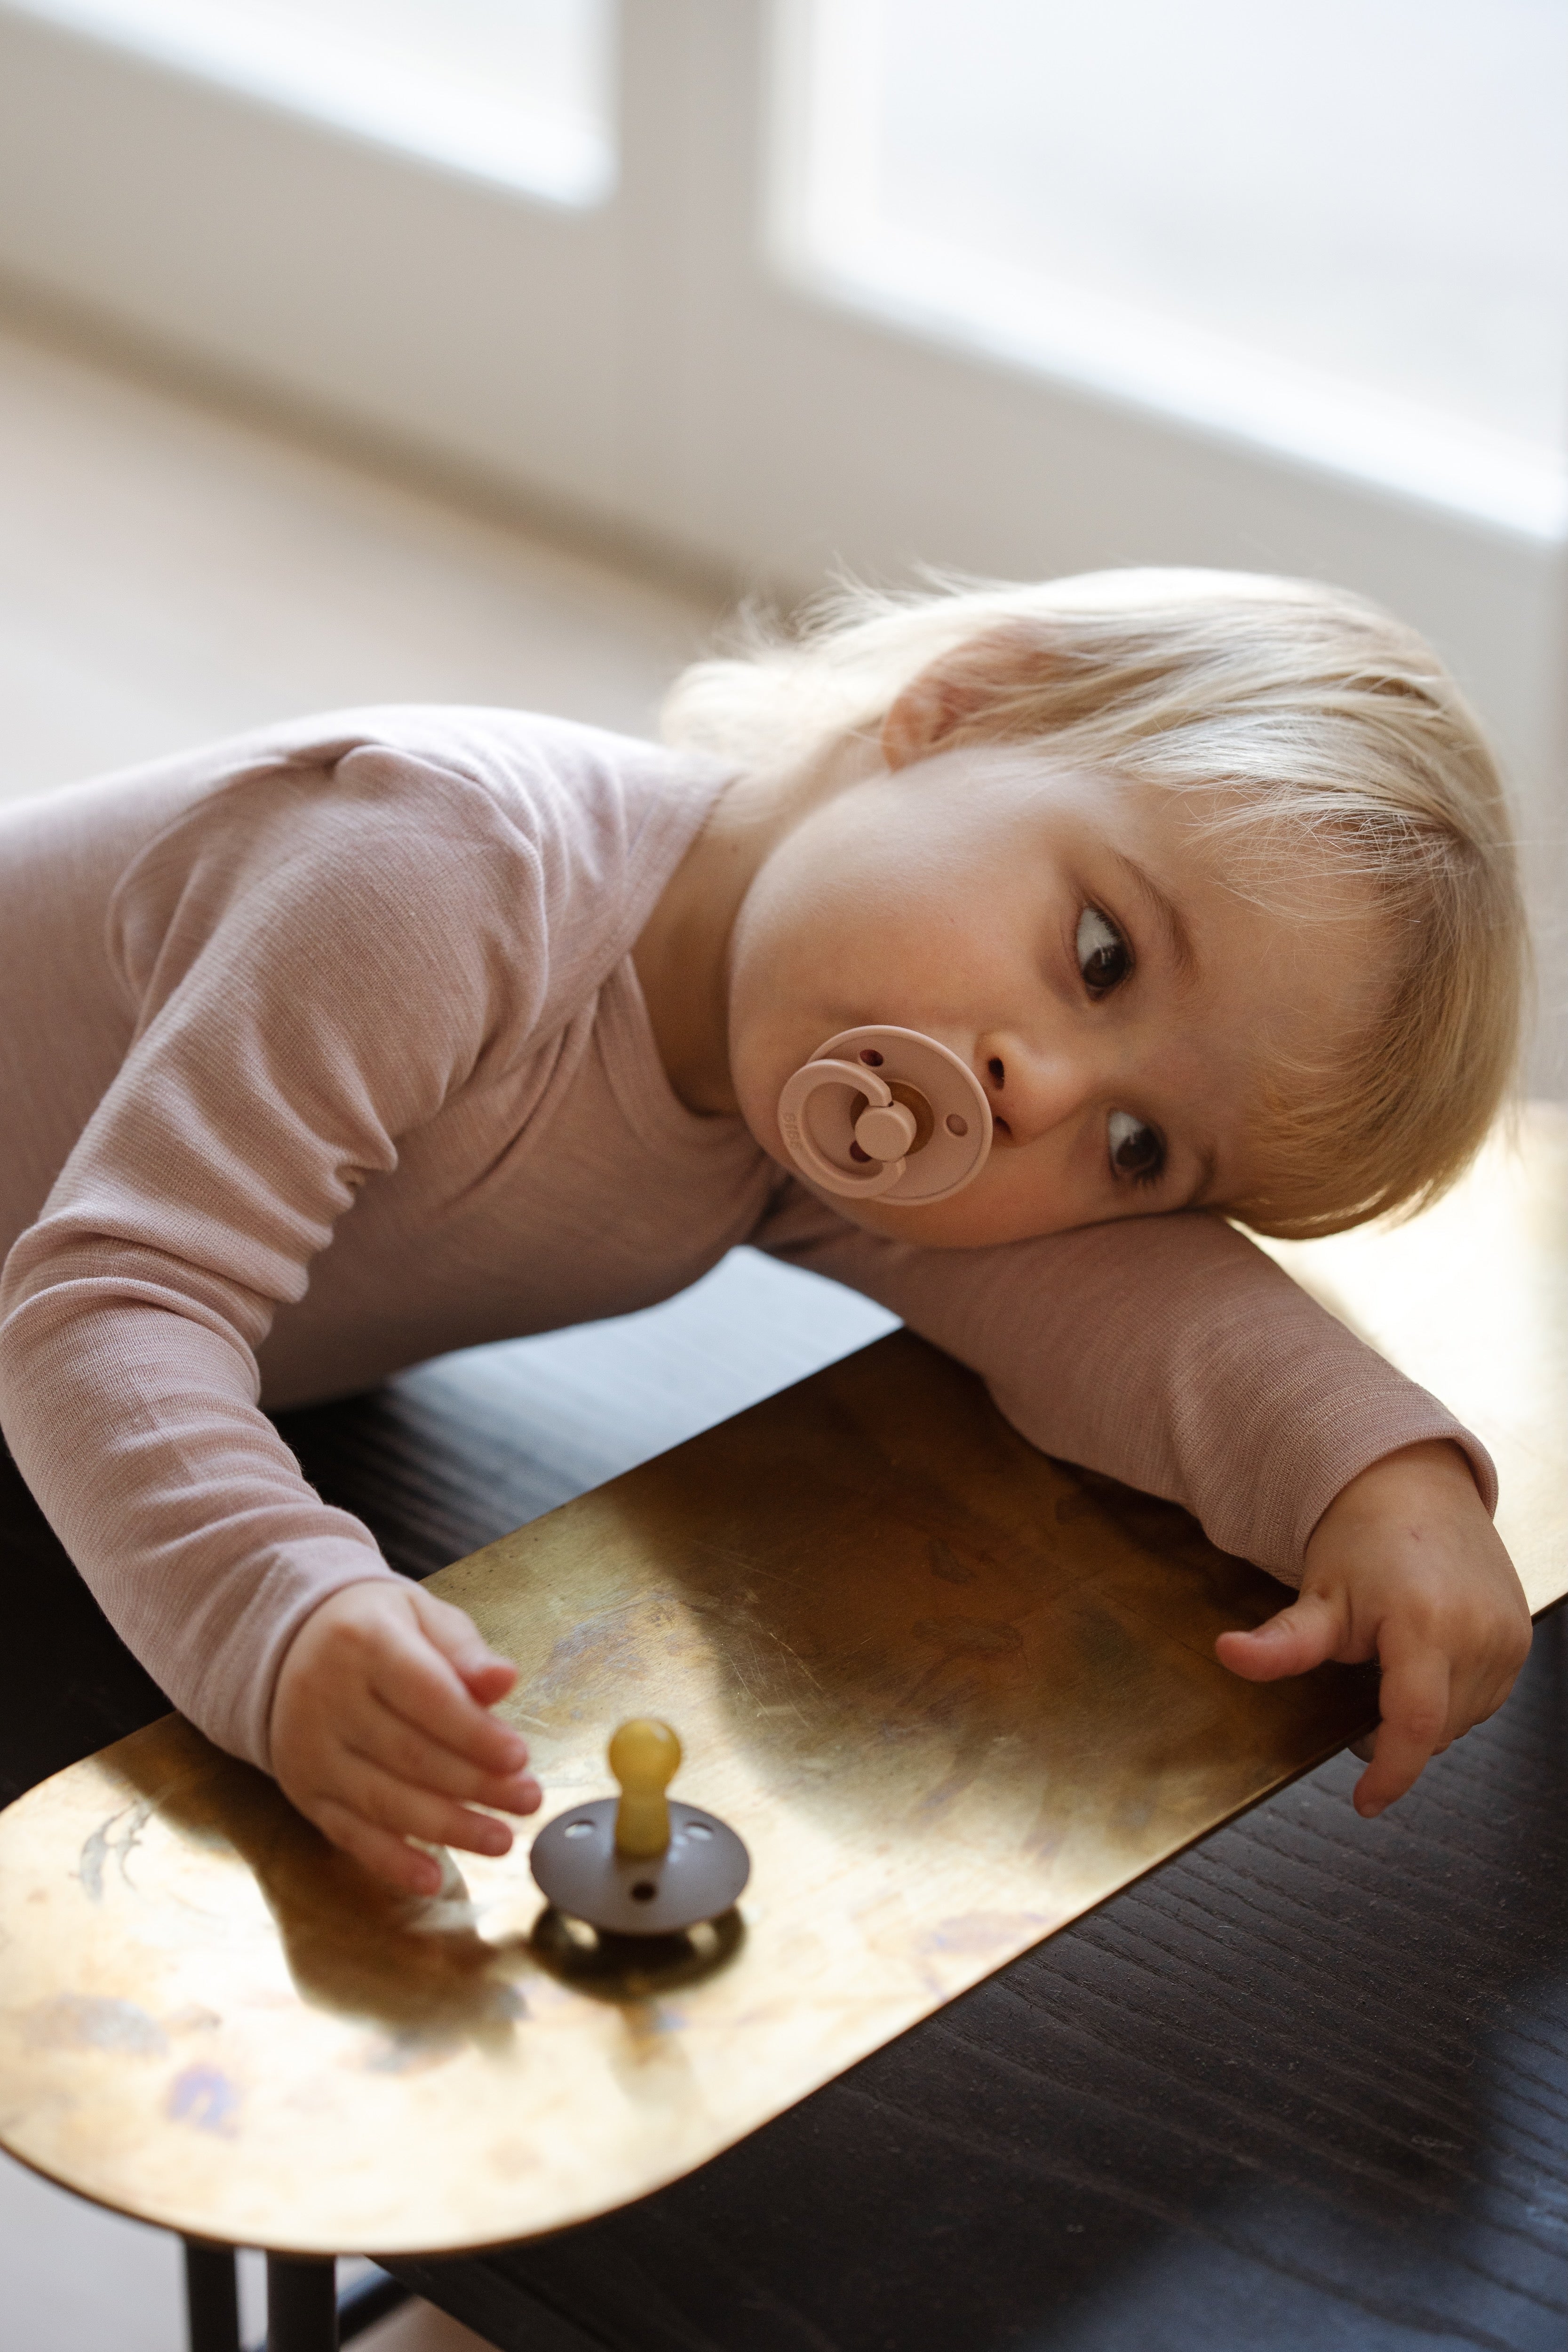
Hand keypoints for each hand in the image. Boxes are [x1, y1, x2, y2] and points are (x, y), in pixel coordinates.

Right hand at [270, 1580, 541, 1892]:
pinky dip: (391, 1861)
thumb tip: (504, 1680)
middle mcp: (328, 1698)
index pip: (426, 1694)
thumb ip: (463, 1650)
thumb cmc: (375, 1629)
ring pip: (384, 1801)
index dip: (474, 1732)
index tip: (519, 1757)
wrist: (290, 1645)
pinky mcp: (306, 1792)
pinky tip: (432, 1878)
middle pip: (410, 1754)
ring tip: (500, 1839)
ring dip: (448, 1828)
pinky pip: (350, 1834)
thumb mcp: (421, 1616)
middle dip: (476, 1785)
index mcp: (364, 1643)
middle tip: (528, 1800)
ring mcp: (312, 1751)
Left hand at [1215, 1440, 1530, 1817]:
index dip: (1391, 1773)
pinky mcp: (1522, 1638)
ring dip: (1424, 1716)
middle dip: (1394, 1733)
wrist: (1415, 1485)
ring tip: (1391, 1664)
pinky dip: (1451, 1697)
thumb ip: (1283, 1643)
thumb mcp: (1319, 1594)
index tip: (1364, 1801)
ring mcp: (1509, 1638)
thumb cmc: (1364, 1536)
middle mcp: (1480, 1634)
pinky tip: (1424, 1661)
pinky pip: (1485, 1698)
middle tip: (1360, 1687)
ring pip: (1462, 1721)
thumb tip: (1228, 1655)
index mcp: (1427, 1625)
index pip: (1416, 1726)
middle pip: (1435, 1729)